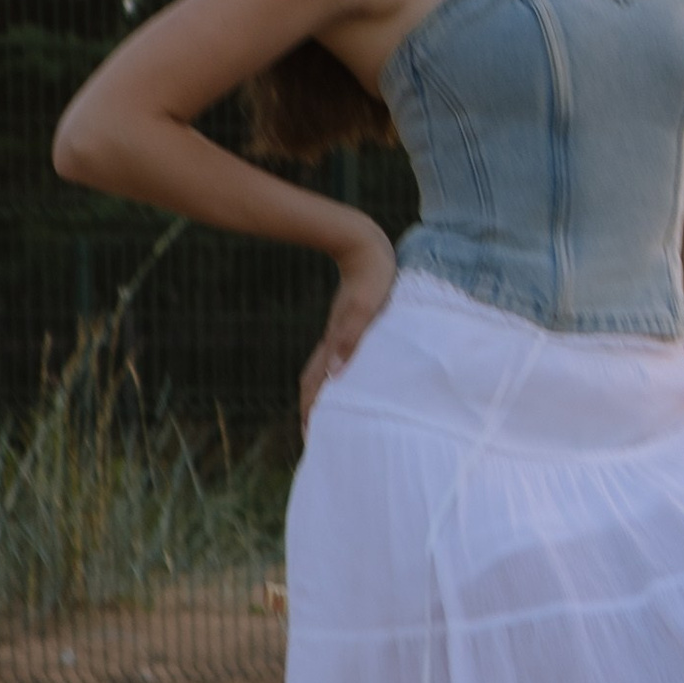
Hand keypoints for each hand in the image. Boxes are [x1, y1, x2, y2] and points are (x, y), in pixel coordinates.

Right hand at [301, 222, 396, 424]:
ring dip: (322, 396)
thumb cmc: (372, 274)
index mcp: (336, 340)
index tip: (310, 438)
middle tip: (315, 437)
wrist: (363, 244)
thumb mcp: (365, 306)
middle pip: (314, 382)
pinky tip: (344, 381)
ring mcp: (337, 333)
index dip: (312, 412)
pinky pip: (335, 359)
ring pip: (323, 371)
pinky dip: (334, 377)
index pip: (316, 385)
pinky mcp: (347, 326)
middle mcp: (332, 341)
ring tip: (328, 418)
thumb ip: (350, 336)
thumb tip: (335, 372)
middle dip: (312, 411)